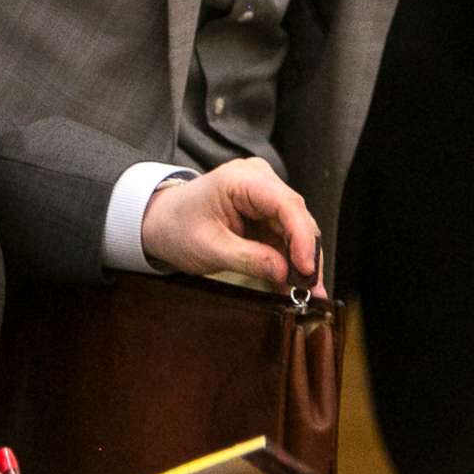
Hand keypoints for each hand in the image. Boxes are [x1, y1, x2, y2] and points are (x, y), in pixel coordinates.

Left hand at [139, 158, 321, 288]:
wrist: (161, 222)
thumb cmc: (178, 227)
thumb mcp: (209, 248)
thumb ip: (249, 259)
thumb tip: (286, 273)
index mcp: (243, 179)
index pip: (286, 204)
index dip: (302, 237)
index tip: (307, 269)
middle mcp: (261, 180)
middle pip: (297, 217)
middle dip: (307, 255)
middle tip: (312, 290)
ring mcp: (265, 196)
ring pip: (296, 230)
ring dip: (301, 262)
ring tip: (307, 294)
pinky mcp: (266, 214)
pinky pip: (286, 238)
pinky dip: (290, 261)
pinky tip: (294, 286)